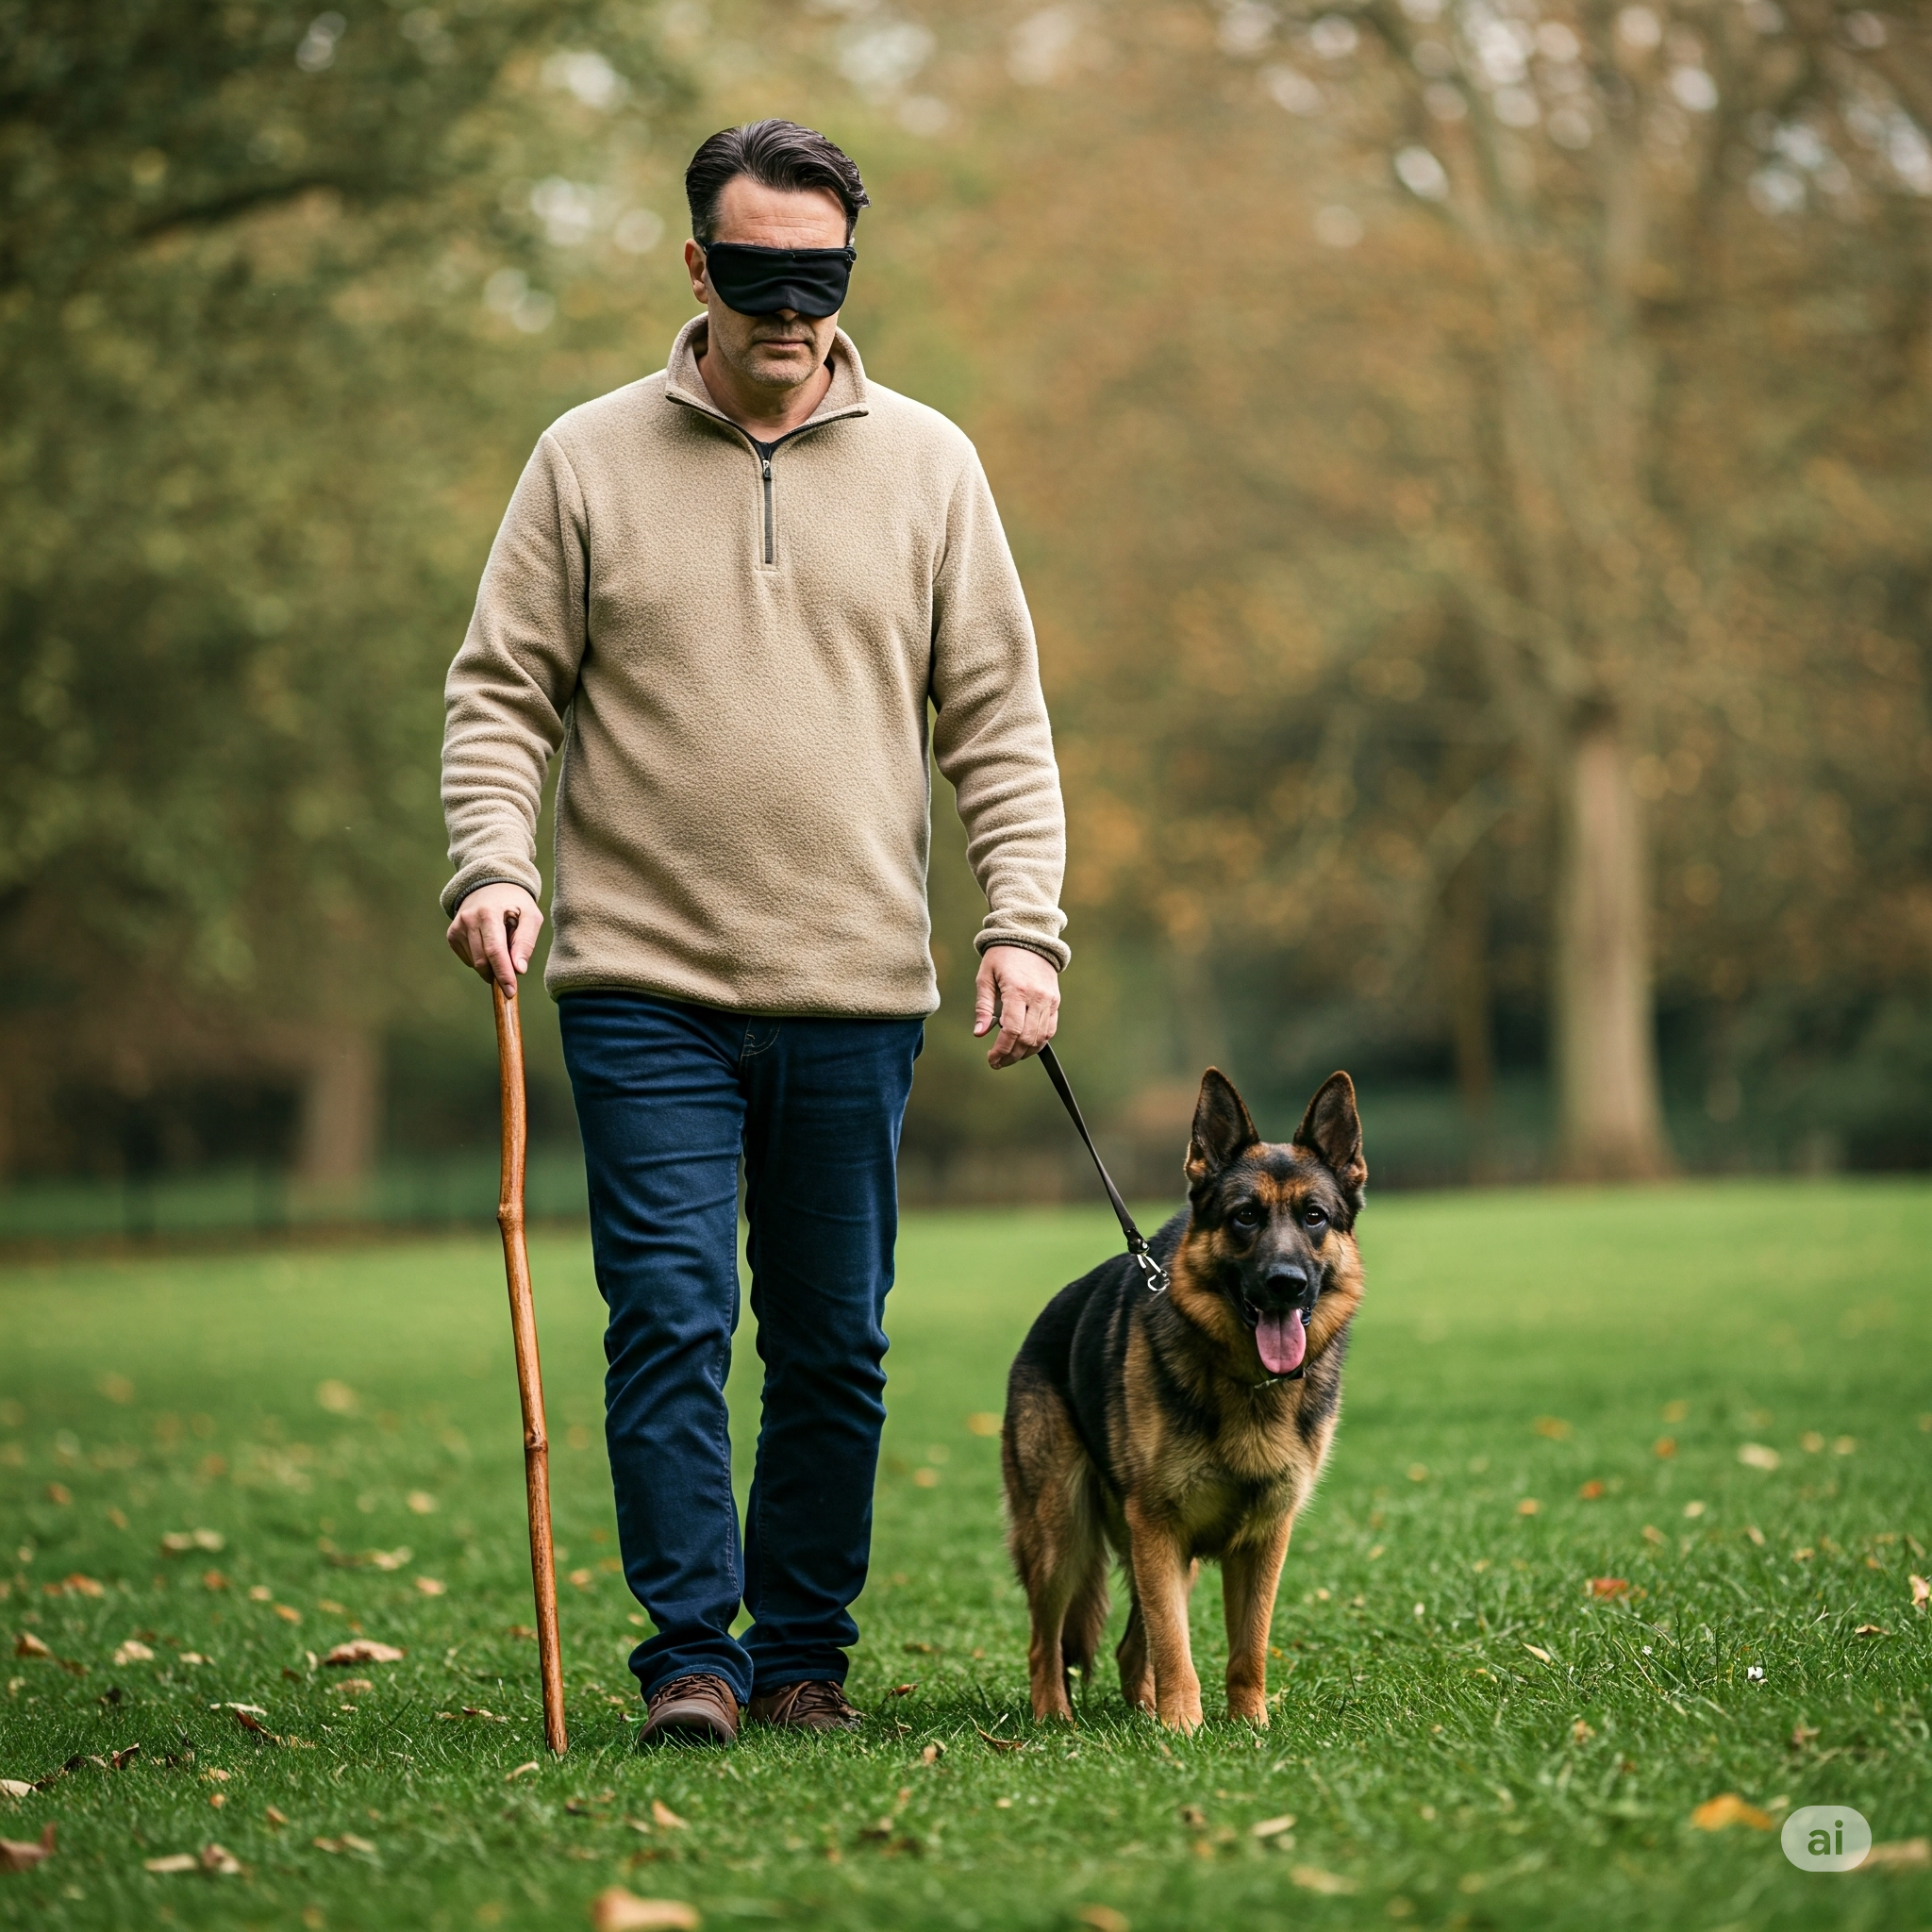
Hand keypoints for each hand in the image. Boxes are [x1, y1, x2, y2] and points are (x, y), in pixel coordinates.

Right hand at [447, 882, 542, 995]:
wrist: (490, 885)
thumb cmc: (515, 903)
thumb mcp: (531, 917)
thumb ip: (526, 942)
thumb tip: (519, 969)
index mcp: (489, 913)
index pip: (495, 950)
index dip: (503, 973)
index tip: (511, 991)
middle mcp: (468, 919)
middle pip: (482, 961)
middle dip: (498, 975)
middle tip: (512, 977)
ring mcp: (457, 927)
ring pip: (475, 963)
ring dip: (491, 966)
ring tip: (502, 946)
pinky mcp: (452, 934)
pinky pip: (468, 959)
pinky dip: (481, 960)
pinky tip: (488, 944)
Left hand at [973, 944, 1060, 1069]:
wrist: (1029, 937)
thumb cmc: (1002, 956)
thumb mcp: (985, 977)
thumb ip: (983, 1007)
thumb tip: (979, 1033)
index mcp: (1017, 990)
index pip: (1011, 1030)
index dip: (1001, 1050)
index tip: (991, 1058)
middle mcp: (1037, 997)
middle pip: (1027, 1038)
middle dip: (1011, 1056)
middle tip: (997, 1062)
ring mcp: (1049, 1000)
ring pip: (1041, 1038)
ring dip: (1025, 1053)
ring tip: (1009, 1056)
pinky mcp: (1055, 1001)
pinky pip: (1050, 1030)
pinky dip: (1038, 1043)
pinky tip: (1024, 1046)